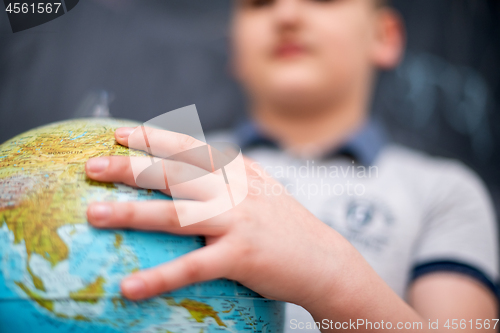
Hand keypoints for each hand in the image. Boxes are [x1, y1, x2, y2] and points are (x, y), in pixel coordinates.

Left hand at [85, 126, 353, 308]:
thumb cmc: (285, 226)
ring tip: (94, 214)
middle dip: (130, 168)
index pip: (189, 149)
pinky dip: (160, 277)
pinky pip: (193, 267)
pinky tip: (130, 287)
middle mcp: (234, 191)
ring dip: (132, 213)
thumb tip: (192, 169)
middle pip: (174, 175)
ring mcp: (237, 222)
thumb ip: (230, 176)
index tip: (120, 133)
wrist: (324, 260)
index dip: (154, 138)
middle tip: (92, 166)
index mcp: (237, 173)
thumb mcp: (260, 190)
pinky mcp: (241, 256)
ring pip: (176, 215)